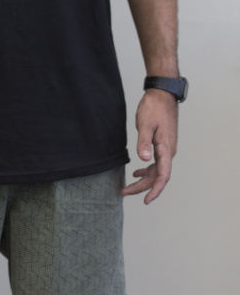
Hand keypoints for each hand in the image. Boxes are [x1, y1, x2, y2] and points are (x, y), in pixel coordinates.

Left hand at [121, 88, 177, 204]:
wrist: (162, 94)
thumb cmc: (154, 107)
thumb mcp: (145, 124)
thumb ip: (144, 142)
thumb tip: (144, 160)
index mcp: (165, 149)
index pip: (163, 176)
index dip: (155, 190)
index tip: (146, 200)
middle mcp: (168, 151)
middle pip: (157, 176)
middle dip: (142, 187)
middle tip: (124, 192)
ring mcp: (166, 148)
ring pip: (156, 170)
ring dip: (144, 179)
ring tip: (128, 186)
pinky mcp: (162, 144)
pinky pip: (156, 162)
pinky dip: (147, 169)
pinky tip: (137, 170)